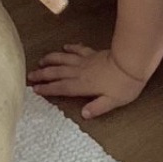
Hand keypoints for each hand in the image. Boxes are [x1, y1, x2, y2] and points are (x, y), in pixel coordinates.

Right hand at [27, 45, 145, 118]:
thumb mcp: (112, 102)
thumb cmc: (124, 85)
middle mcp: (80, 72)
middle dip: (42, 74)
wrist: (132, 62)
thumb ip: (97, 108)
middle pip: (57, 72)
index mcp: (82, 85)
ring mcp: (86, 60)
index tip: (35, 89)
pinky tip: (65, 46)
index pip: (61, 88)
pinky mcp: (93, 53)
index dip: (47, 89)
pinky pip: (78, 49)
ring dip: (51, 59)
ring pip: (63, 59)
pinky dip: (70, 48)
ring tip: (41, 61)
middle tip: (29, 75)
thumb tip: (84, 114)